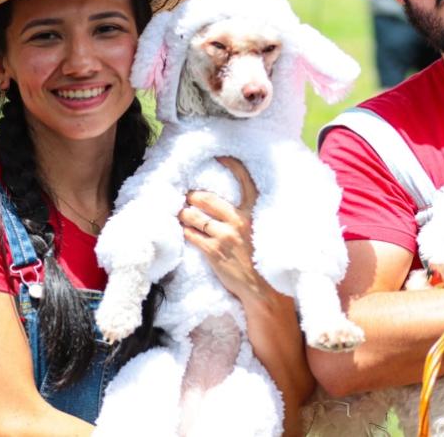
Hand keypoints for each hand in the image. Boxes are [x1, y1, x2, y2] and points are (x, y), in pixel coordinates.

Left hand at [179, 157, 269, 305]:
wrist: (262, 288)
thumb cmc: (260, 258)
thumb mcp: (260, 230)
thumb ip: (246, 215)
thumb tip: (226, 203)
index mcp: (253, 212)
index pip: (245, 181)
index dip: (232, 165)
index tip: (220, 157)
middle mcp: (238, 220)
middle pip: (206, 198)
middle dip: (192, 196)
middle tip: (187, 196)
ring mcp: (225, 236)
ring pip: (194, 216)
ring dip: (184, 214)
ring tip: (181, 214)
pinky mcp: (213, 252)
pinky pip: (191, 235)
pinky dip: (185, 231)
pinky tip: (184, 231)